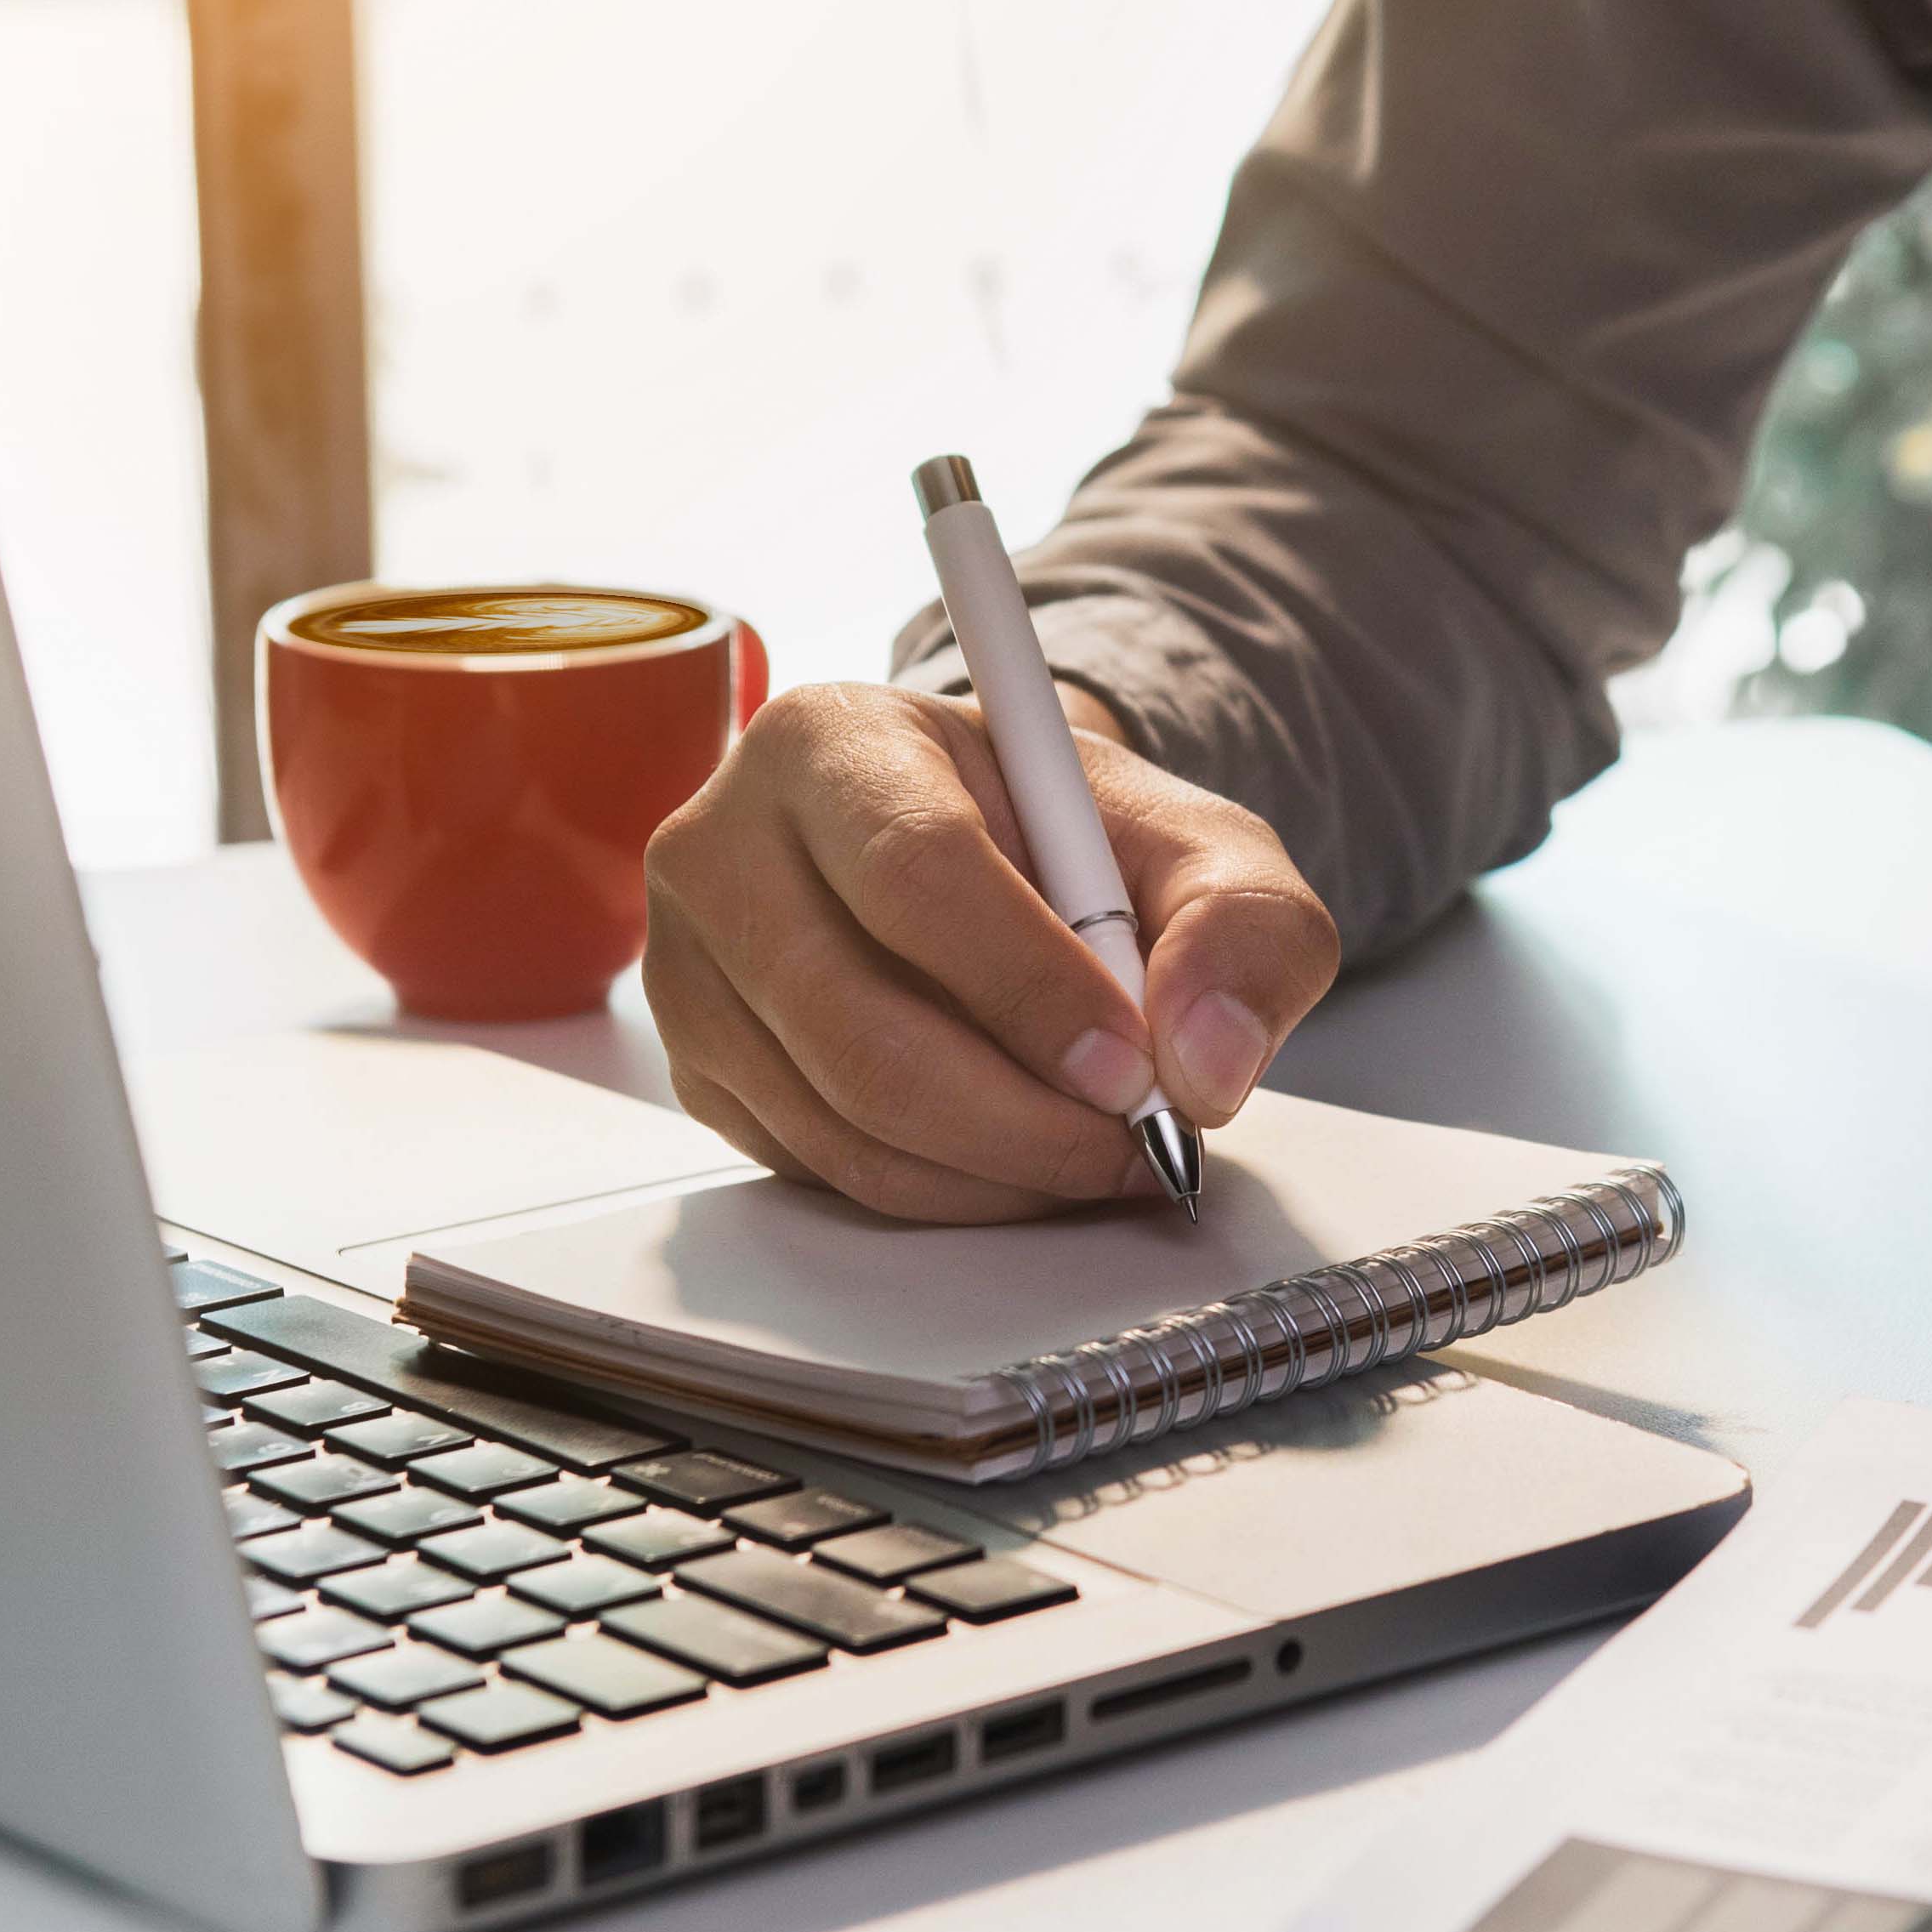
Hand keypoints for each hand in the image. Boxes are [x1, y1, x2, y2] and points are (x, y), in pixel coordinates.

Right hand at [641, 681, 1337, 1220]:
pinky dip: (941, 1190)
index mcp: (833, 741)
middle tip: (1133, 1143)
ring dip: (993, 1170)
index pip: (917, 875)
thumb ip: (1242, 927)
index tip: (1132, 1067)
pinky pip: (820, 1168)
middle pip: (858, 1026)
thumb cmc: (1074, 841)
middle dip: (1022, 1118)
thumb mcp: (1198, 847)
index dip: (1030, 989)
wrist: (995, 861)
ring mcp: (689, 966)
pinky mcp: (699, 1067)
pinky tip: (1018, 1156)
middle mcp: (725, 846)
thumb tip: (1207, 1062)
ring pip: (840, 1120)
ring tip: (1097, 1151)